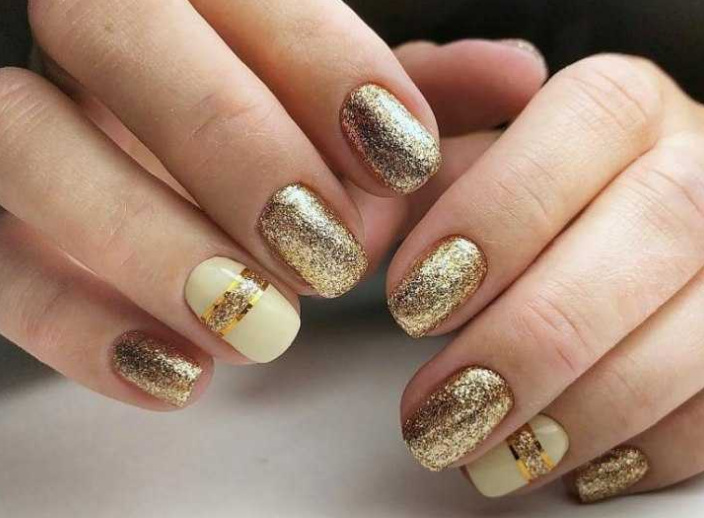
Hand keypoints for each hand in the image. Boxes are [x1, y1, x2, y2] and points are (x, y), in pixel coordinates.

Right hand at [0, 0, 546, 411]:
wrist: (167, 197)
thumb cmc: (273, 146)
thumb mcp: (344, 118)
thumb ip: (421, 91)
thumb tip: (518, 75)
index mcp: (191, 0)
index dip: (325, 64)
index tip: (403, 159)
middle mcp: (95, 48)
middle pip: (111, 30)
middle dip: (228, 142)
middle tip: (328, 255)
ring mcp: (28, 132)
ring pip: (30, 143)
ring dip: (149, 240)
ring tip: (259, 328)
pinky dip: (79, 328)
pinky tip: (180, 376)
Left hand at [392, 53, 703, 502]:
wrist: (612, 224)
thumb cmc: (523, 199)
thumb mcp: (461, 165)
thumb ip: (409, 179)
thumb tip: (353, 239)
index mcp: (625, 106)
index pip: (586, 121)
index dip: (498, 215)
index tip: (413, 302)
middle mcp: (699, 164)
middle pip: (651, 232)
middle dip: (530, 338)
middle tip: (437, 410)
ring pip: (695, 334)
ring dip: (579, 413)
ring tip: (483, 456)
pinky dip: (640, 449)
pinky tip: (560, 465)